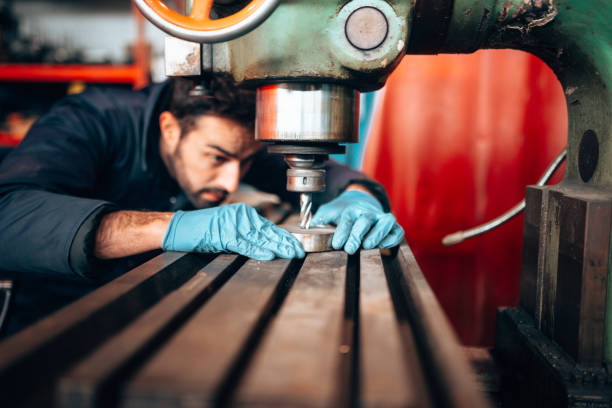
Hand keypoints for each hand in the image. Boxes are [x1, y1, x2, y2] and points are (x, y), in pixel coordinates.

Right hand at [162, 203, 304, 260]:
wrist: (179, 228)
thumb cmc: (201, 230)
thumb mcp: (228, 231)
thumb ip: (246, 236)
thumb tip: (267, 246)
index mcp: (242, 214)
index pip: (268, 227)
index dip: (283, 237)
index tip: (295, 245)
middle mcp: (240, 216)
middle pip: (267, 232)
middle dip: (285, 243)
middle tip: (299, 251)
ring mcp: (232, 225)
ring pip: (259, 238)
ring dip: (276, 247)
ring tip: (290, 254)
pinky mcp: (224, 235)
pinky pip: (244, 245)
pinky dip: (257, 250)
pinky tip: (269, 255)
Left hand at [311, 190, 403, 253]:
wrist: (360, 202)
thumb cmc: (342, 213)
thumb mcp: (328, 213)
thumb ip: (319, 221)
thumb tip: (306, 230)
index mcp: (351, 209)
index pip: (347, 219)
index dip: (342, 232)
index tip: (336, 244)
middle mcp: (368, 212)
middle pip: (365, 220)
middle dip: (357, 234)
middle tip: (350, 248)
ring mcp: (382, 218)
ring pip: (384, 223)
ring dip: (377, 234)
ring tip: (368, 246)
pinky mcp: (393, 227)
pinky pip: (397, 231)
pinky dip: (393, 238)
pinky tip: (384, 246)